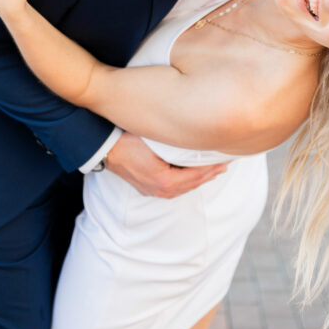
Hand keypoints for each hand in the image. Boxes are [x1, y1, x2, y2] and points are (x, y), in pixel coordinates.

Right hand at [105, 132, 227, 198]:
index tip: (225, 159)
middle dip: (209, 174)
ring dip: (198, 179)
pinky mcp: (146, 188)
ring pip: (183, 188)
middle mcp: (160, 189)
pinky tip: (190, 176)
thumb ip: (175, 143)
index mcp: (165, 180)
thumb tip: (195, 137)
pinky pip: (173, 189)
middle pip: (192, 184)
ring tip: (211, 171)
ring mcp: (152, 191)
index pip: (197, 175)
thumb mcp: (154, 141)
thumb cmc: (127, 140)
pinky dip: (186, 182)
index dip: (212, 167)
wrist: (103, 149)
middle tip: (224, 165)